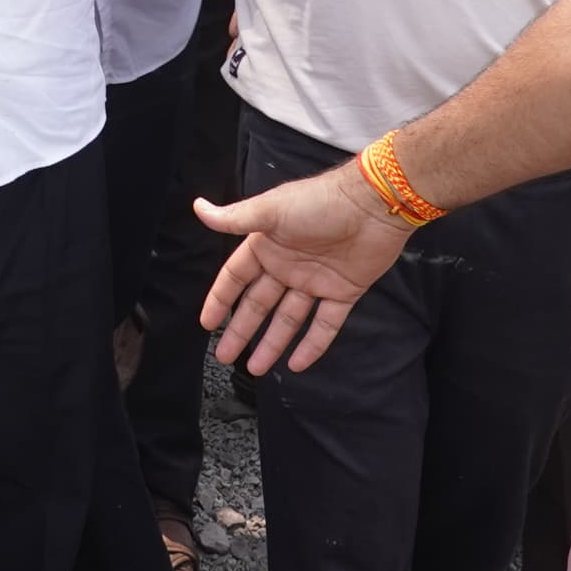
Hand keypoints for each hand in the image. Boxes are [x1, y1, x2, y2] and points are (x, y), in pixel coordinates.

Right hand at [195, 163, 410, 376]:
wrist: (372, 206)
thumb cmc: (319, 202)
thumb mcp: (271, 210)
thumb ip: (234, 218)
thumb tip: (198, 207)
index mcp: (267, 246)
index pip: (236, 278)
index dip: (220, 300)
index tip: (207, 324)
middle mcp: (288, 266)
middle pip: (258, 304)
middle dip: (241, 330)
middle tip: (225, 355)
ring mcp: (315, 281)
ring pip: (288, 319)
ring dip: (272, 343)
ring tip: (255, 368)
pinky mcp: (343, 292)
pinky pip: (325, 324)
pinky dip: (312, 345)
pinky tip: (298, 364)